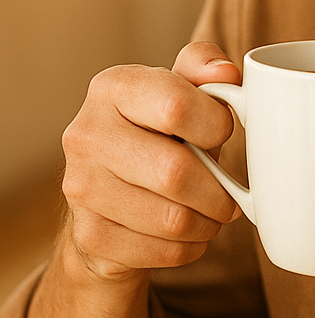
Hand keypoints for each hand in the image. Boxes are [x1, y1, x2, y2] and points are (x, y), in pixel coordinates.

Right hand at [60, 42, 242, 280]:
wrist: (113, 188)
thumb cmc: (163, 129)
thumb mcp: (184, 88)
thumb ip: (205, 66)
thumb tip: (226, 74)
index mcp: (112, 87)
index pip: (177, 106)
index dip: (216, 124)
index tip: (225, 131)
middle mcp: (86, 134)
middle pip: (175, 172)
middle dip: (218, 189)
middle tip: (232, 194)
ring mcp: (79, 187)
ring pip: (171, 219)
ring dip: (207, 222)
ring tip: (214, 213)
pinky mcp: (86, 234)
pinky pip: (158, 251)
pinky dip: (188, 247)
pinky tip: (191, 233)